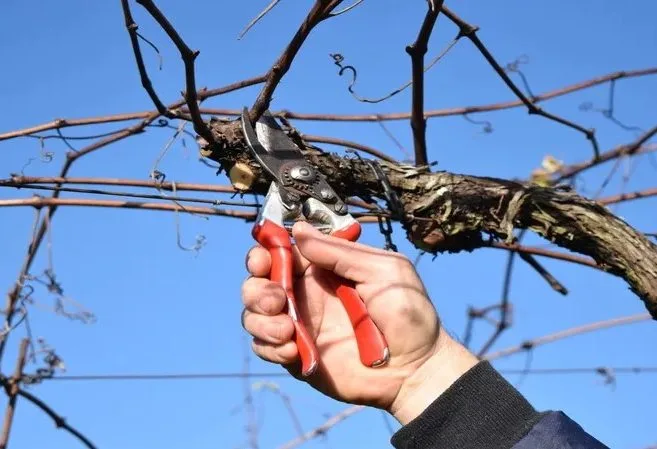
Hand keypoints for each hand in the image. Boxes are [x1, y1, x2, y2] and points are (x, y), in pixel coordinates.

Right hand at [241, 221, 477, 423]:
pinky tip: (293, 350)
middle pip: (258, 281)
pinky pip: (265, 347)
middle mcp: (307, 294)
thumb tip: (298, 230)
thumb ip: (340, 253)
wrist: (416, 368)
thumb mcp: (383, 271)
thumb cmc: (408, 314)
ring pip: (254, 314)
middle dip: (256, 287)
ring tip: (287, 329)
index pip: (282, 252)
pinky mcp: (298, 355)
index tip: (264, 257)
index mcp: (325, 269)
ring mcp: (301, 326)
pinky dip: (269, 347)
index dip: (266, 251)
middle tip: (276, 298)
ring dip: (260, 319)